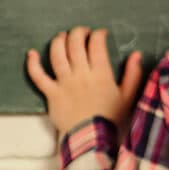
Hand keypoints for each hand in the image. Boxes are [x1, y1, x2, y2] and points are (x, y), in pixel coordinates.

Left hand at [25, 27, 143, 136]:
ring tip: (62, 36)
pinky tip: (32, 53)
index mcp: (101, 74)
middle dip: (78, 33)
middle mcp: (81, 75)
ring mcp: (64, 83)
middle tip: (82, 31)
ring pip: (57, 55)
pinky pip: (38, 76)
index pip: (96, 46)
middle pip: (75, 45)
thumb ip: (133, 74)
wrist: (91, 137)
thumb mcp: (128, 96)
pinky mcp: (51, 92)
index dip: (98, 34)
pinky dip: (33, 63)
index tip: (101, 33)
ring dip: (59, 41)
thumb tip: (136, 54)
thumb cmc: (111, 117)